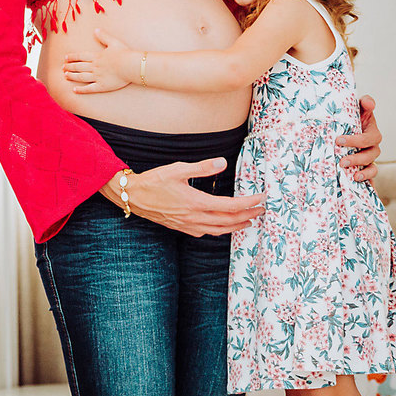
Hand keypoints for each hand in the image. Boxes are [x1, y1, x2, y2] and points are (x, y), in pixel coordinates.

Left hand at [63, 29, 135, 93]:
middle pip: (79, 66)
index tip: (66, 58)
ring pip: (81, 77)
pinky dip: (81, 90)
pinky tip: (75, 90)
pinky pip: (89, 88)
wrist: (130, 66)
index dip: (73, 57)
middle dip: (69, 67)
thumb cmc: (124, 54)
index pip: (81, 56)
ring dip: (72, 76)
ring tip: (65, 76)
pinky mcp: (101, 86)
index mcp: (97, 56)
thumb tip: (96, 30)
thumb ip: (104, 36)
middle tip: (62, 67)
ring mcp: (97, 77)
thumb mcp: (114, 42)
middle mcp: (94, 67)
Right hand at [99, 159, 264, 236]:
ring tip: (249, 221)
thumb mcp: (177, 169)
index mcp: (196, 202)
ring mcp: (188, 225)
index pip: (231, 206)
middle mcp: (194, 217)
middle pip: (229, 221)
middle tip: (262, 210)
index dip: (249, 203)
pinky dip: (220, 230)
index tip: (261, 198)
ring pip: (219, 230)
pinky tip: (223, 226)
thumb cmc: (153, 181)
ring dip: (237, 226)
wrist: (133, 196)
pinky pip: (206, 233)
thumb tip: (222, 163)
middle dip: (248, 216)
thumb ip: (202, 168)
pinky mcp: (182, 228)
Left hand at [337, 94, 380, 181]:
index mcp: (372, 132)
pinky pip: (370, 176)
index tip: (338, 140)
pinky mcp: (365, 168)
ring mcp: (369, 158)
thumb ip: (364, 103)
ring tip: (350, 173)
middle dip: (356, 158)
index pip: (370, 138)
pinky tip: (355, 181)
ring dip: (362, 171)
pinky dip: (366, 180)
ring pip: (371, 166)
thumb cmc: (351, 117)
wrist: (343, 127)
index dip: (356, 141)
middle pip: (371, 154)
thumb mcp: (357, 108)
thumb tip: (369, 102)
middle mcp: (372, 146)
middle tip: (341, 161)